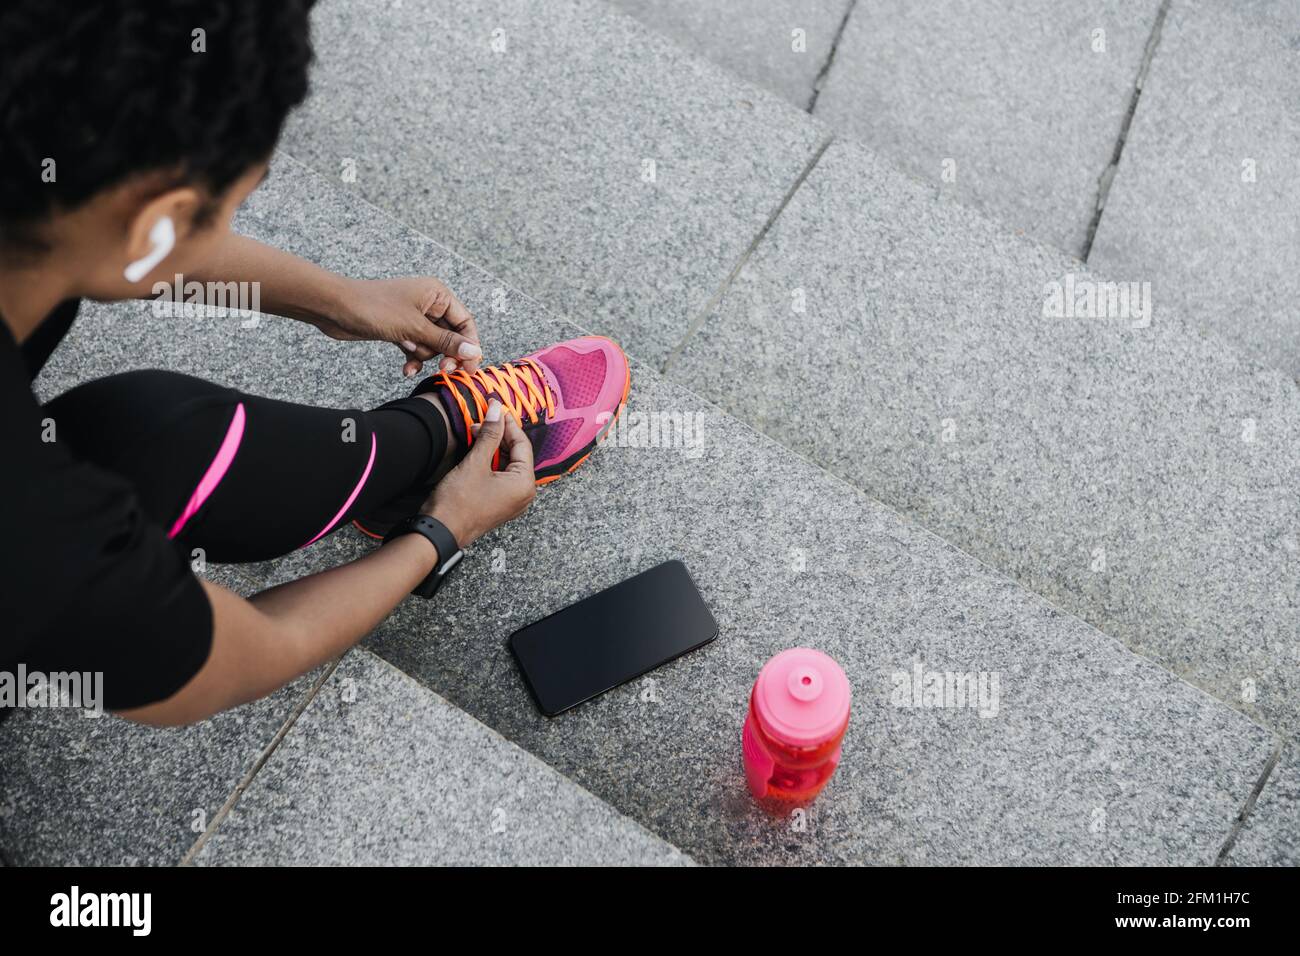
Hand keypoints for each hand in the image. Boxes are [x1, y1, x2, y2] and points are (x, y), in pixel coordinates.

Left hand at [318, 276, 482, 377]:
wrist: (336, 308)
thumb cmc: (374, 308)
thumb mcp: (414, 328)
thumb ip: (446, 342)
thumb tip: (474, 352)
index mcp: (437, 294)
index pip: (465, 322)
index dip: (470, 345)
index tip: (469, 366)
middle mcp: (429, 304)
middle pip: (451, 336)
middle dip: (445, 353)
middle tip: (443, 369)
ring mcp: (414, 318)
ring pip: (433, 345)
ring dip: (424, 355)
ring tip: (409, 354)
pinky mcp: (401, 329)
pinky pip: (417, 348)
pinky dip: (413, 358)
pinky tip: (406, 368)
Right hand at [421, 400, 534, 546]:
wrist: (439, 531)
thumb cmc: (458, 503)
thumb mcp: (475, 463)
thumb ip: (489, 435)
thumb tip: (497, 410)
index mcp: (525, 484)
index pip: (522, 444)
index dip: (508, 423)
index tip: (496, 408)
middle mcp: (523, 494)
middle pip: (517, 454)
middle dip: (499, 435)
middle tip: (483, 419)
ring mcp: (511, 500)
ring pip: (507, 464)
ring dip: (493, 447)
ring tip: (477, 432)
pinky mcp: (498, 503)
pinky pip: (500, 476)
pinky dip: (490, 461)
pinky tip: (477, 449)